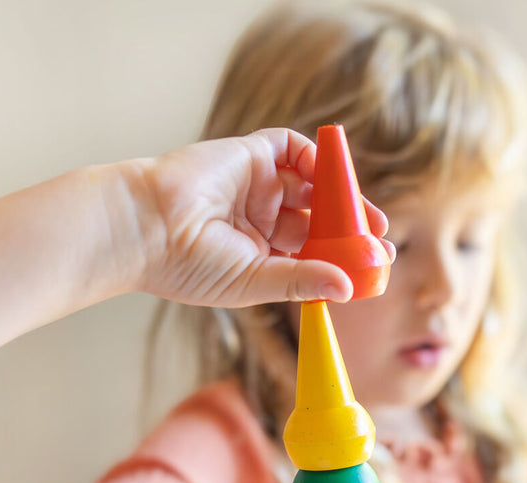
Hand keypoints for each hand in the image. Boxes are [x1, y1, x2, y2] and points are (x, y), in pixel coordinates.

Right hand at [134, 127, 393, 306]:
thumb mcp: (255, 282)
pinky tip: (336, 179)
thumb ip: (302, 280)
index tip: (372, 268)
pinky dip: (318, 159)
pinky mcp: (251, 156)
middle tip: (380, 242)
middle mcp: (260, 221)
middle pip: (318, 221)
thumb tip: (347, 289)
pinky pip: (293, 150)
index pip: (311, 255)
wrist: (146, 228)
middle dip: (350, 230)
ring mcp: (257, 187)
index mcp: (258, 256)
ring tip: (368, 218)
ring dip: (343, 199)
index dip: (342, 260)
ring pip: (313, 187)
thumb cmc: (189, 265)